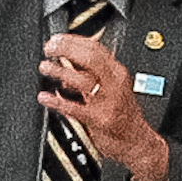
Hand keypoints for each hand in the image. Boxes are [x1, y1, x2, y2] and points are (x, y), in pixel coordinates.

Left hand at [38, 27, 165, 180]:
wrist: (137, 141)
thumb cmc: (120, 113)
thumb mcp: (109, 86)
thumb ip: (89, 72)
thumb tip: (65, 58)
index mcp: (116, 72)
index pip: (96, 48)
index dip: (72, 41)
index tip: (55, 39)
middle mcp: (115, 83)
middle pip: (91, 58)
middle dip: (67, 50)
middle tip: (48, 48)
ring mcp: (109, 101)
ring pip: (84, 80)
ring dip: (60, 72)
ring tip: (44, 67)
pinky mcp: (101, 119)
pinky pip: (76, 108)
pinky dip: (57, 102)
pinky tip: (44, 97)